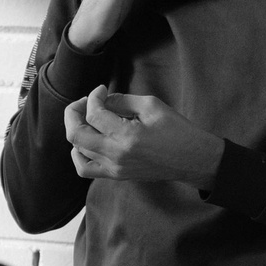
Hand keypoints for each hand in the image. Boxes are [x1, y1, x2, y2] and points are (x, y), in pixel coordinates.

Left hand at [65, 87, 223, 187]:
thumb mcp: (151, 105)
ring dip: (77, 128)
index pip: (94, 113)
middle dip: (73, 112)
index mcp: (127, 136)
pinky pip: (85, 168)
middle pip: (75, 134)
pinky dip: (78, 153)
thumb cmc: (176, 130)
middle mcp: (116, 155)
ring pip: (77, 149)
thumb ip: (122, 101)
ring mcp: (114, 168)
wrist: (191, 159)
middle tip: (85, 102)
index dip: (94, 96)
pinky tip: (86, 141)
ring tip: (89, 118)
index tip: (102, 90)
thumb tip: (102, 100)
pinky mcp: (116, 175)